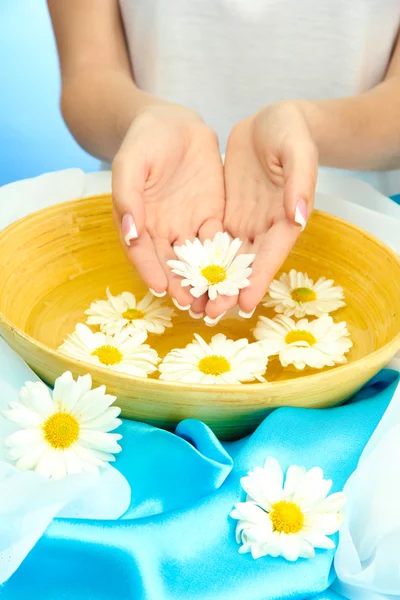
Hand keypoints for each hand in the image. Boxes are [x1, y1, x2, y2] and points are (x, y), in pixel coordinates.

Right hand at [112, 103, 224, 313]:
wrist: (173, 123)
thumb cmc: (143, 142)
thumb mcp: (130, 164)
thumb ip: (127, 197)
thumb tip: (129, 232)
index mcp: (138, 223)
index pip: (143, 253)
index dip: (151, 271)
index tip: (161, 290)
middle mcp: (162, 231)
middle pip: (171, 265)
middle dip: (181, 286)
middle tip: (193, 306)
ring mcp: (187, 226)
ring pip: (196, 260)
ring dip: (204, 281)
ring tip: (215, 300)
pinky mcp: (211, 217)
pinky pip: (218, 241)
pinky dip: (224, 259)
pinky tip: (234, 273)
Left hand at [207, 101, 317, 317]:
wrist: (272, 121)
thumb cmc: (291, 132)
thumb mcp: (297, 150)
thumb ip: (299, 182)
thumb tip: (299, 217)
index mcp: (286, 217)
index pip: (272, 254)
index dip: (258, 280)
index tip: (244, 305)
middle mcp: (265, 227)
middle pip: (246, 265)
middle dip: (229, 290)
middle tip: (210, 314)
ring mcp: (245, 222)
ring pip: (226, 259)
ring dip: (212, 281)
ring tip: (193, 304)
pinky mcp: (228, 214)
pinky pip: (211, 239)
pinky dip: (200, 258)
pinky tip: (184, 274)